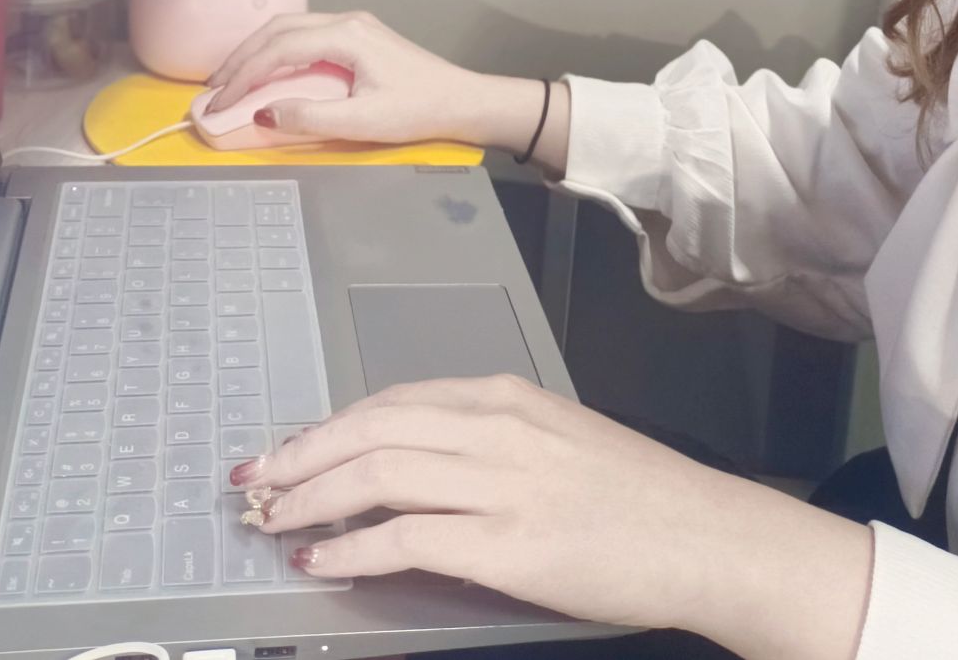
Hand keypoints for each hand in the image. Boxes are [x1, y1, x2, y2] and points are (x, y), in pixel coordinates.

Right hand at [205, 10, 479, 145]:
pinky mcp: (358, 36)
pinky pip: (305, 34)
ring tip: (231, 79)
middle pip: (278, 28)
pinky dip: (277, 50)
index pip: (278, 48)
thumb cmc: (419, 110)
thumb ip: (310, 118)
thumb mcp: (363, 121)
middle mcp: (346, 20)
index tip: (218, 101)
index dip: (243, 74)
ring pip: (290, 27)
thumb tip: (262, 111)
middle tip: (213, 88)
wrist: (462, 101)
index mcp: (346, 35)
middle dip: (241, 57)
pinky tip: (267, 70)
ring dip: (257, 50)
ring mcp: (353, 25)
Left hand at [227, 374, 868, 655]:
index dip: (329, 425)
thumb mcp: (557, 439)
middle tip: (254, 481)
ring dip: (312, 497)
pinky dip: (353, 546)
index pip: (392, 399)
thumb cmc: (636, 496)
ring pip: (379, 472)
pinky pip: (408, 537)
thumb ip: (487, 441)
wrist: (704, 535)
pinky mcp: (508, 546)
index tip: (287, 449)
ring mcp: (502, 484)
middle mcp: (497, 428)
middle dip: (302, 455)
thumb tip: (410, 465)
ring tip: (272, 518)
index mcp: (506, 397)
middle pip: (372, 428)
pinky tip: (322, 560)